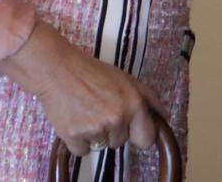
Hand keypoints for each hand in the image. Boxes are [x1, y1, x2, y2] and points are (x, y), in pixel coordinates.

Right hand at [0, 23, 164, 156]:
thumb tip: (164, 116)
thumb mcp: (126, 79)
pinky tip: (75, 120)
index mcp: (133, 104)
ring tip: (86, 112)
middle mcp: (117, 119)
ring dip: (96, 135)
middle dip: (113, 129)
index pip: (147, 139)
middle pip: (121, 142)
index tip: (131, 129)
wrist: (57, 70)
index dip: (139, 134)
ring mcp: (95, 130)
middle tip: (100, 108)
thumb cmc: (92, 71)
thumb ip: (148, 98)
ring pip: (102, 146)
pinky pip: (83, 151)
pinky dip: (78, 140)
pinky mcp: (73, 137)